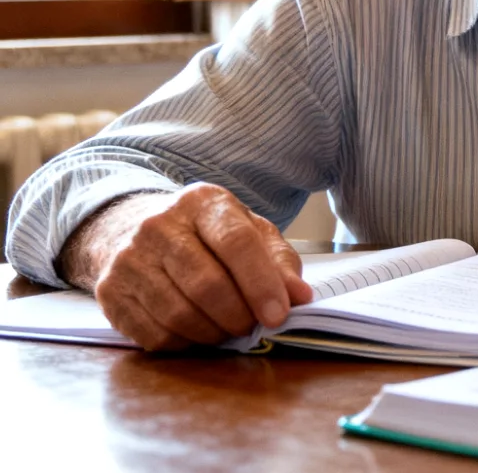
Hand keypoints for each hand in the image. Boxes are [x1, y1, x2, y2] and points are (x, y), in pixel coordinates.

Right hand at [59, 184, 313, 350]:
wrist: (132, 229)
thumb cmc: (205, 235)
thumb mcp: (250, 233)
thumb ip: (279, 262)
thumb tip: (300, 297)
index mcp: (202, 203)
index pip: (236, 243)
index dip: (261, 284)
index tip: (279, 316)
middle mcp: (159, 226)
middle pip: (207, 285)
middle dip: (238, 316)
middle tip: (252, 327)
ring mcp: (128, 259)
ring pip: (179, 314)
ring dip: (213, 333)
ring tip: (228, 330)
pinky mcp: (109, 292)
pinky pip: (154, 334)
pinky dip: (185, 343)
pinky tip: (196, 332)